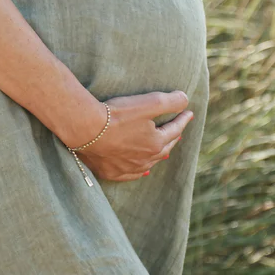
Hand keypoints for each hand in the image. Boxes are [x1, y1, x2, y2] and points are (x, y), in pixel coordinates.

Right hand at [70, 91, 194, 182]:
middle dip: (173, 138)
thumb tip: (185, 100)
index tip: (189, 113)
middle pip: (164, 148)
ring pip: (150, 163)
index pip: (175, 130)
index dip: (182, 119)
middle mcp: (145, 160)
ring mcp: (128, 168)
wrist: (86, 128)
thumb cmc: (117, 114)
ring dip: (159, 155)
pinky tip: (142, 171)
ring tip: (164, 150)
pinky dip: (140, 171)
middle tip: (178, 131)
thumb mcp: (149, 103)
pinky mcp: (111, 172)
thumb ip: (170, 101)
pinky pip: (131, 174)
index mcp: (156, 143)